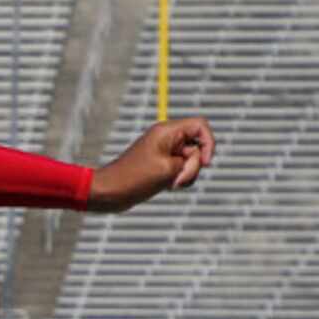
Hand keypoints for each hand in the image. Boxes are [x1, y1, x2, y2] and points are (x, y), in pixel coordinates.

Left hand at [89, 117, 213, 212]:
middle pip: (197, 146)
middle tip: (176, 180)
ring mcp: (164, 152)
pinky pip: (181, 169)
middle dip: (193, 166)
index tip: (205, 163)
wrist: (109, 192)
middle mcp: (167, 138)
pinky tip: (168, 187)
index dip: (209, 143)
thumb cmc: (134, 178)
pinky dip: (180, 179)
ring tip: (170, 185)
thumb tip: (197, 160)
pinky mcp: (161, 165)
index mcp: (167, 131)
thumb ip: (190, 161)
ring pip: (191, 161)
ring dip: (187, 175)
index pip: (201, 126)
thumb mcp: (170, 169)